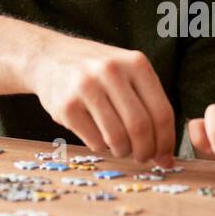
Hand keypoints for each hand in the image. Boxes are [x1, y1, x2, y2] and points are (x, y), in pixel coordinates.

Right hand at [26, 32, 175, 166]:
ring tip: (121, 149)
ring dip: (123, 151)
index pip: (161, 112)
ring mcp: (86, 87)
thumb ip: (149, 104)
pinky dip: (102, 147)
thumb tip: (166, 156)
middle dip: (145, 151)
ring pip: (117, 137)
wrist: (49, 57)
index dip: (166, 141)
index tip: (165, 156)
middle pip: (140, 127)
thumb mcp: (127, 71)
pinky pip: (94, 141)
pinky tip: (100, 139)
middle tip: (143, 158)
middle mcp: (112, 71)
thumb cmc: (97, 71)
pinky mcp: (66, 106)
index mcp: (136, 63)